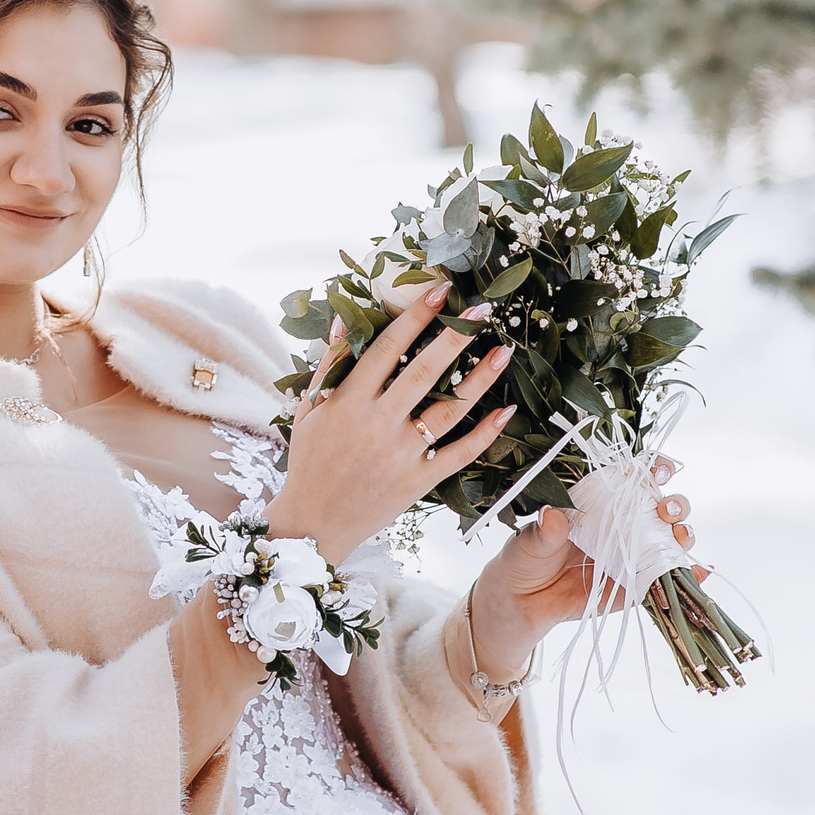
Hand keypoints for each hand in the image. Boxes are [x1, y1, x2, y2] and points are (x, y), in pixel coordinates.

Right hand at [263, 280, 516, 563]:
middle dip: (454, 338)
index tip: (440, 291)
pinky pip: (459, 455)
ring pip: (448, 410)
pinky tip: (505, 411)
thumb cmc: (309, 462)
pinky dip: (484, 434)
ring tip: (504, 351)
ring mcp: (400, 455)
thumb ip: (327, 364)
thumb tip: (341, 319)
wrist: (312, 524)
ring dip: (480, 379)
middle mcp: (377, 424)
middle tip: (483, 311)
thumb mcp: (309, 410)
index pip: (386, 349)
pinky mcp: (417, 482)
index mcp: (348, 402)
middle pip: (423, 372)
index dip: (415, 317)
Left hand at [467, 457, 700, 677]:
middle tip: (664, 509)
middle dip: (674, 503)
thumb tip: (553, 516)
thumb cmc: (523, 560)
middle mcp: (622, 524)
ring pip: (670, 539)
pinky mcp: (634, 586)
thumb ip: (543, 531)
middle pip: (662, 506)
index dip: (653, 468)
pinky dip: (687, 574)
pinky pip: (664, 577)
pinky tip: (698, 573)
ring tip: (679, 537)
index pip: (634, 477)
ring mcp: (632, 554)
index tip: (657, 470)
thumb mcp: (528, 542)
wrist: (520, 604)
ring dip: (683, 534)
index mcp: (599, 501)